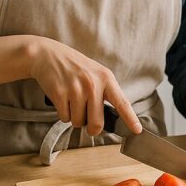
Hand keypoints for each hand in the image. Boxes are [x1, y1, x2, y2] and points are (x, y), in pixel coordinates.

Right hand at [23, 36, 141, 135]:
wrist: (48, 55)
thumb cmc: (74, 66)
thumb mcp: (96, 73)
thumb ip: (105, 92)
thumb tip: (111, 117)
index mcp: (106, 78)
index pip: (121, 102)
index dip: (130, 118)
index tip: (137, 130)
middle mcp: (93, 84)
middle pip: (97, 122)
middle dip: (92, 129)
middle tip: (89, 125)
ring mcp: (75, 89)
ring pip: (78, 122)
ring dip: (74, 118)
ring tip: (72, 101)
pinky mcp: (60, 94)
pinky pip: (64, 118)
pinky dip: (63, 113)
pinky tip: (62, 99)